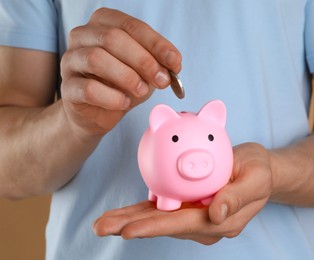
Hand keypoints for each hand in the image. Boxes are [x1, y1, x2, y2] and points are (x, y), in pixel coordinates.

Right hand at [60, 8, 181, 137]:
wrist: (97, 114)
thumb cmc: (121, 86)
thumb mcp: (144, 71)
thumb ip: (157, 64)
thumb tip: (172, 65)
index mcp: (103, 23)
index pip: (131, 25)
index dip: (156, 44)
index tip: (175, 62)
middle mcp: (82, 36)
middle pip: (112, 38)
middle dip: (143, 60)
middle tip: (161, 80)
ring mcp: (70, 60)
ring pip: (96, 58)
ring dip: (127, 77)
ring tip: (142, 91)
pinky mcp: (67, 87)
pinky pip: (88, 88)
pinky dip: (112, 97)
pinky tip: (124, 103)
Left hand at [93, 143, 271, 244]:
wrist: (258, 170)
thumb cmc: (258, 171)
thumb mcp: (256, 178)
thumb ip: (237, 198)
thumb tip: (216, 214)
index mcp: (220, 221)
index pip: (182, 224)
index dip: (154, 227)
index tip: (128, 230)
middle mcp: (204, 224)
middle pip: (163, 226)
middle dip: (131, 227)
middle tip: (101, 226)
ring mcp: (195, 217)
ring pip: (158, 219)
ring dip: (130, 220)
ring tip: (103, 222)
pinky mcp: (189, 207)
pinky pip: (163, 209)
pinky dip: (141, 211)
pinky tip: (123, 213)